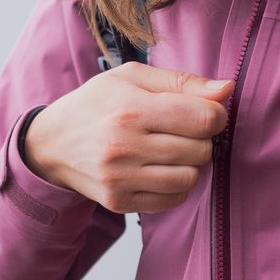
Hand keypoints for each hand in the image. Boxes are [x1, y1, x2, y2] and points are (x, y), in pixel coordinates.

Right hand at [23, 62, 233, 212]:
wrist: (52, 143)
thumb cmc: (97, 104)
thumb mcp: (133, 78)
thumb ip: (183, 82)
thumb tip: (227, 89)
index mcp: (131, 109)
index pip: (204, 118)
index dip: (215, 115)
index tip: (205, 112)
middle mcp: (124, 146)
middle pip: (201, 150)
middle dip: (201, 139)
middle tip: (182, 131)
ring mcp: (120, 178)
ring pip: (190, 178)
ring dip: (190, 164)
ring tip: (171, 150)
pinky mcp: (119, 201)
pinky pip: (173, 199)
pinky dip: (176, 185)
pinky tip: (159, 169)